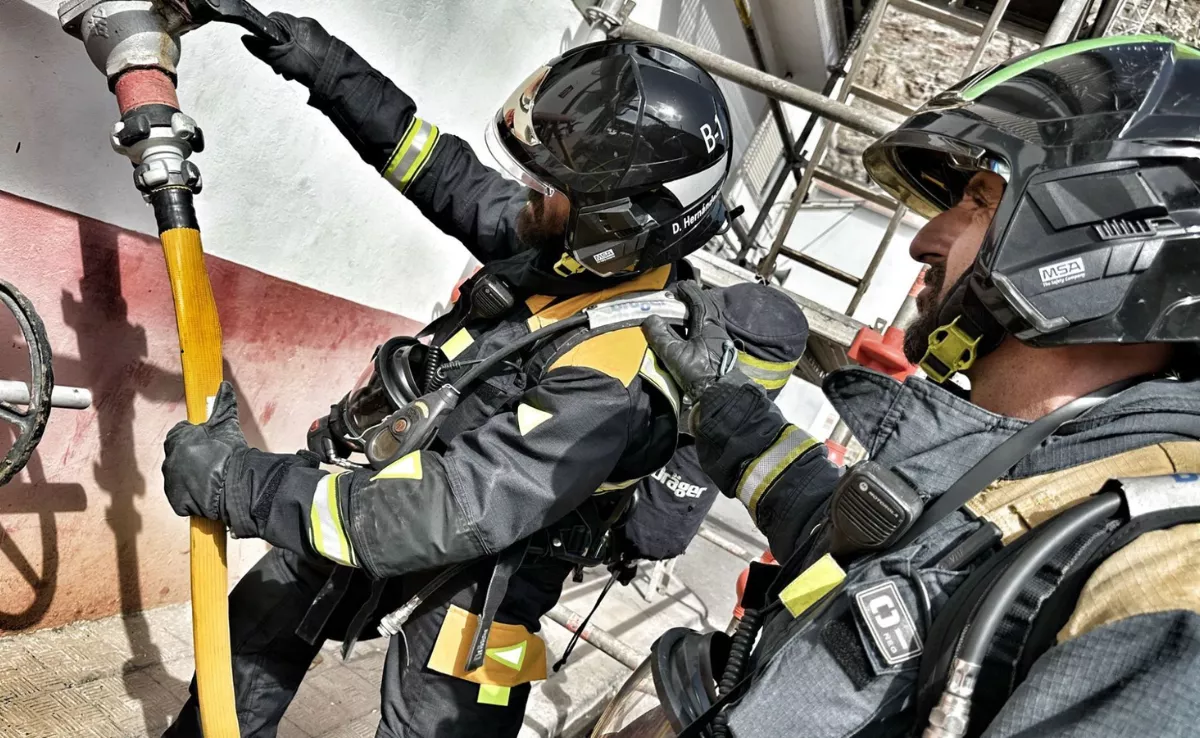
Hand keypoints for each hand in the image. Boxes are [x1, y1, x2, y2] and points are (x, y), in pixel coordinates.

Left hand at [162, 382, 245, 521]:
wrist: (234, 484)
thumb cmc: (230, 452)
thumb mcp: (227, 424)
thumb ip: (223, 404)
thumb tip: (224, 386)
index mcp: (177, 439)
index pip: (179, 434)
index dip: (195, 437)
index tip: (206, 442)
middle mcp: (169, 459)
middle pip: (178, 455)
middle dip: (191, 457)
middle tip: (211, 461)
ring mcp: (171, 481)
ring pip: (179, 476)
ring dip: (190, 476)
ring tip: (211, 478)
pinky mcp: (176, 500)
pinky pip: (182, 496)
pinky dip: (192, 495)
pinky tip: (207, 491)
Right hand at [241, 13, 334, 88]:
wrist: (336, 80)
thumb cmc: (312, 66)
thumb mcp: (279, 58)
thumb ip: (261, 48)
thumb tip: (247, 39)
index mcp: (298, 23)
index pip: (273, 20)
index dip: (265, 35)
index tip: (264, 47)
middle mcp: (309, 27)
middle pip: (283, 35)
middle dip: (277, 51)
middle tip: (278, 65)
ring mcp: (317, 38)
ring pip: (293, 45)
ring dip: (287, 59)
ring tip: (289, 72)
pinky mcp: (323, 49)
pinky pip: (305, 52)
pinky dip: (299, 62)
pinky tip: (299, 72)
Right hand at [642, 281, 735, 398]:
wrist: (723, 397)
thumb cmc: (703, 374)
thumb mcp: (675, 354)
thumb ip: (660, 335)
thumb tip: (650, 319)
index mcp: (708, 321)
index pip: (695, 294)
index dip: (681, 290)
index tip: (669, 291)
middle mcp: (715, 326)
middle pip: (699, 306)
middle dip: (682, 305)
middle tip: (667, 307)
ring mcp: (718, 339)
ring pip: (700, 321)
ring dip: (686, 319)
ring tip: (670, 324)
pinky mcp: (716, 352)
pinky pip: (702, 334)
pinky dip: (690, 332)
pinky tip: (681, 342)